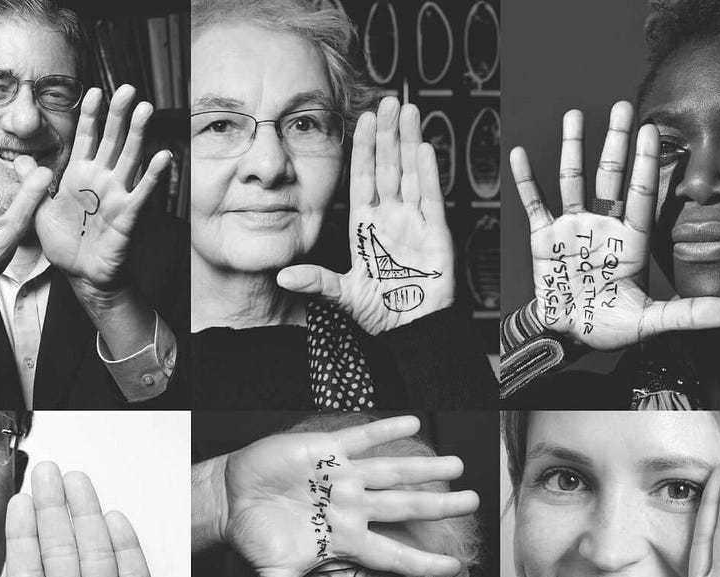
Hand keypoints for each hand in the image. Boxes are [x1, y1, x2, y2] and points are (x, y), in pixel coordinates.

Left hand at [35, 85, 171, 295]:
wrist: (81, 276)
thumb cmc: (64, 243)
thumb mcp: (38, 208)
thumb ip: (33, 181)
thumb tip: (18, 158)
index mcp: (79, 174)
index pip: (86, 136)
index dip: (90, 114)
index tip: (93, 90)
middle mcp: (100, 179)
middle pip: (112, 139)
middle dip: (119, 114)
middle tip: (129, 89)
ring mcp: (116, 195)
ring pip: (129, 158)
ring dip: (138, 134)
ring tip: (146, 109)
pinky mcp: (127, 215)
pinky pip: (142, 192)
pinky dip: (153, 175)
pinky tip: (163, 156)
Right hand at [214, 414, 476, 576]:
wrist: (233, 498)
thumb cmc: (257, 534)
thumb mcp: (270, 574)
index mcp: (344, 537)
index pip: (392, 552)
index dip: (423, 559)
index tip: (456, 566)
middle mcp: (351, 506)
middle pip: (404, 506)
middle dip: (439, 505)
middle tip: (474, 502)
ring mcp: (341, 478)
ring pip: (392, 471)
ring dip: (424, 467)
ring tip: (456, 463)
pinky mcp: (325, 450)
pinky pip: (361, 439)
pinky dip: (385, 430)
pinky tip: (413, 422)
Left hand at [278, 98, 454, 334]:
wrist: (411, 331)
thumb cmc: (380, 312)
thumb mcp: (342, 295)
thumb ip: (316, 282)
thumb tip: (283, 275)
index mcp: (366, 226)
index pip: (364, 178)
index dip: (364, 149)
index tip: (362, 120)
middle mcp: (391, 218)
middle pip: (389, 167)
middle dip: (388, 134)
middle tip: (388, 101)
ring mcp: (414, 223)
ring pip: (411, 173)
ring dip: (409, 142)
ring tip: (408, 111)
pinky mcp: (436, 234)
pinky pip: (430, 198)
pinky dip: (428, 174)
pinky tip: (424, 148)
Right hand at [511, 102, 719, 351]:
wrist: (570, 335)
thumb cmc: (611, 327)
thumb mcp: (651, 322)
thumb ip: (689, 314)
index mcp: (630, 241)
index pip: (640, 194)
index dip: (645, 164)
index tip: (652, 131)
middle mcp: (603, 227)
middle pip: (609, 177)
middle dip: (616, 142)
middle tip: (622, 107)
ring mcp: (573, 229)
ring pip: (573, 180)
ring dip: (574, 148)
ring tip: (576, 115)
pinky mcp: (544, 239)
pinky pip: (535, 204)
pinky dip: (526, 180)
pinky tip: (519, 154)